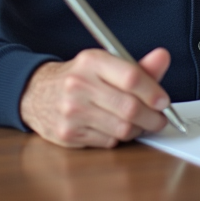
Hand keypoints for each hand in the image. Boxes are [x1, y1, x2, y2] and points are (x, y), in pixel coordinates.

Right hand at [20, 47, 172, 147]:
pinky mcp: (68, 134)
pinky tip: (114, 128)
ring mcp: (72, 111)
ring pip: (122, 129)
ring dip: (137, 129)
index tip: (164, 101)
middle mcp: (79, 85)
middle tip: (159, 119)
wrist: (36, 93)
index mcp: (92, 61)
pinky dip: (118, 138)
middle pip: (130, 108)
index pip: (132, 77)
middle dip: (152, 117)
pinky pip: (108, 142)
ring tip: (138, 123)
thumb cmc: (78, 78)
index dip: (153, 92)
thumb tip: (163, 58)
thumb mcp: (104, 64)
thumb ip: (137, 66)